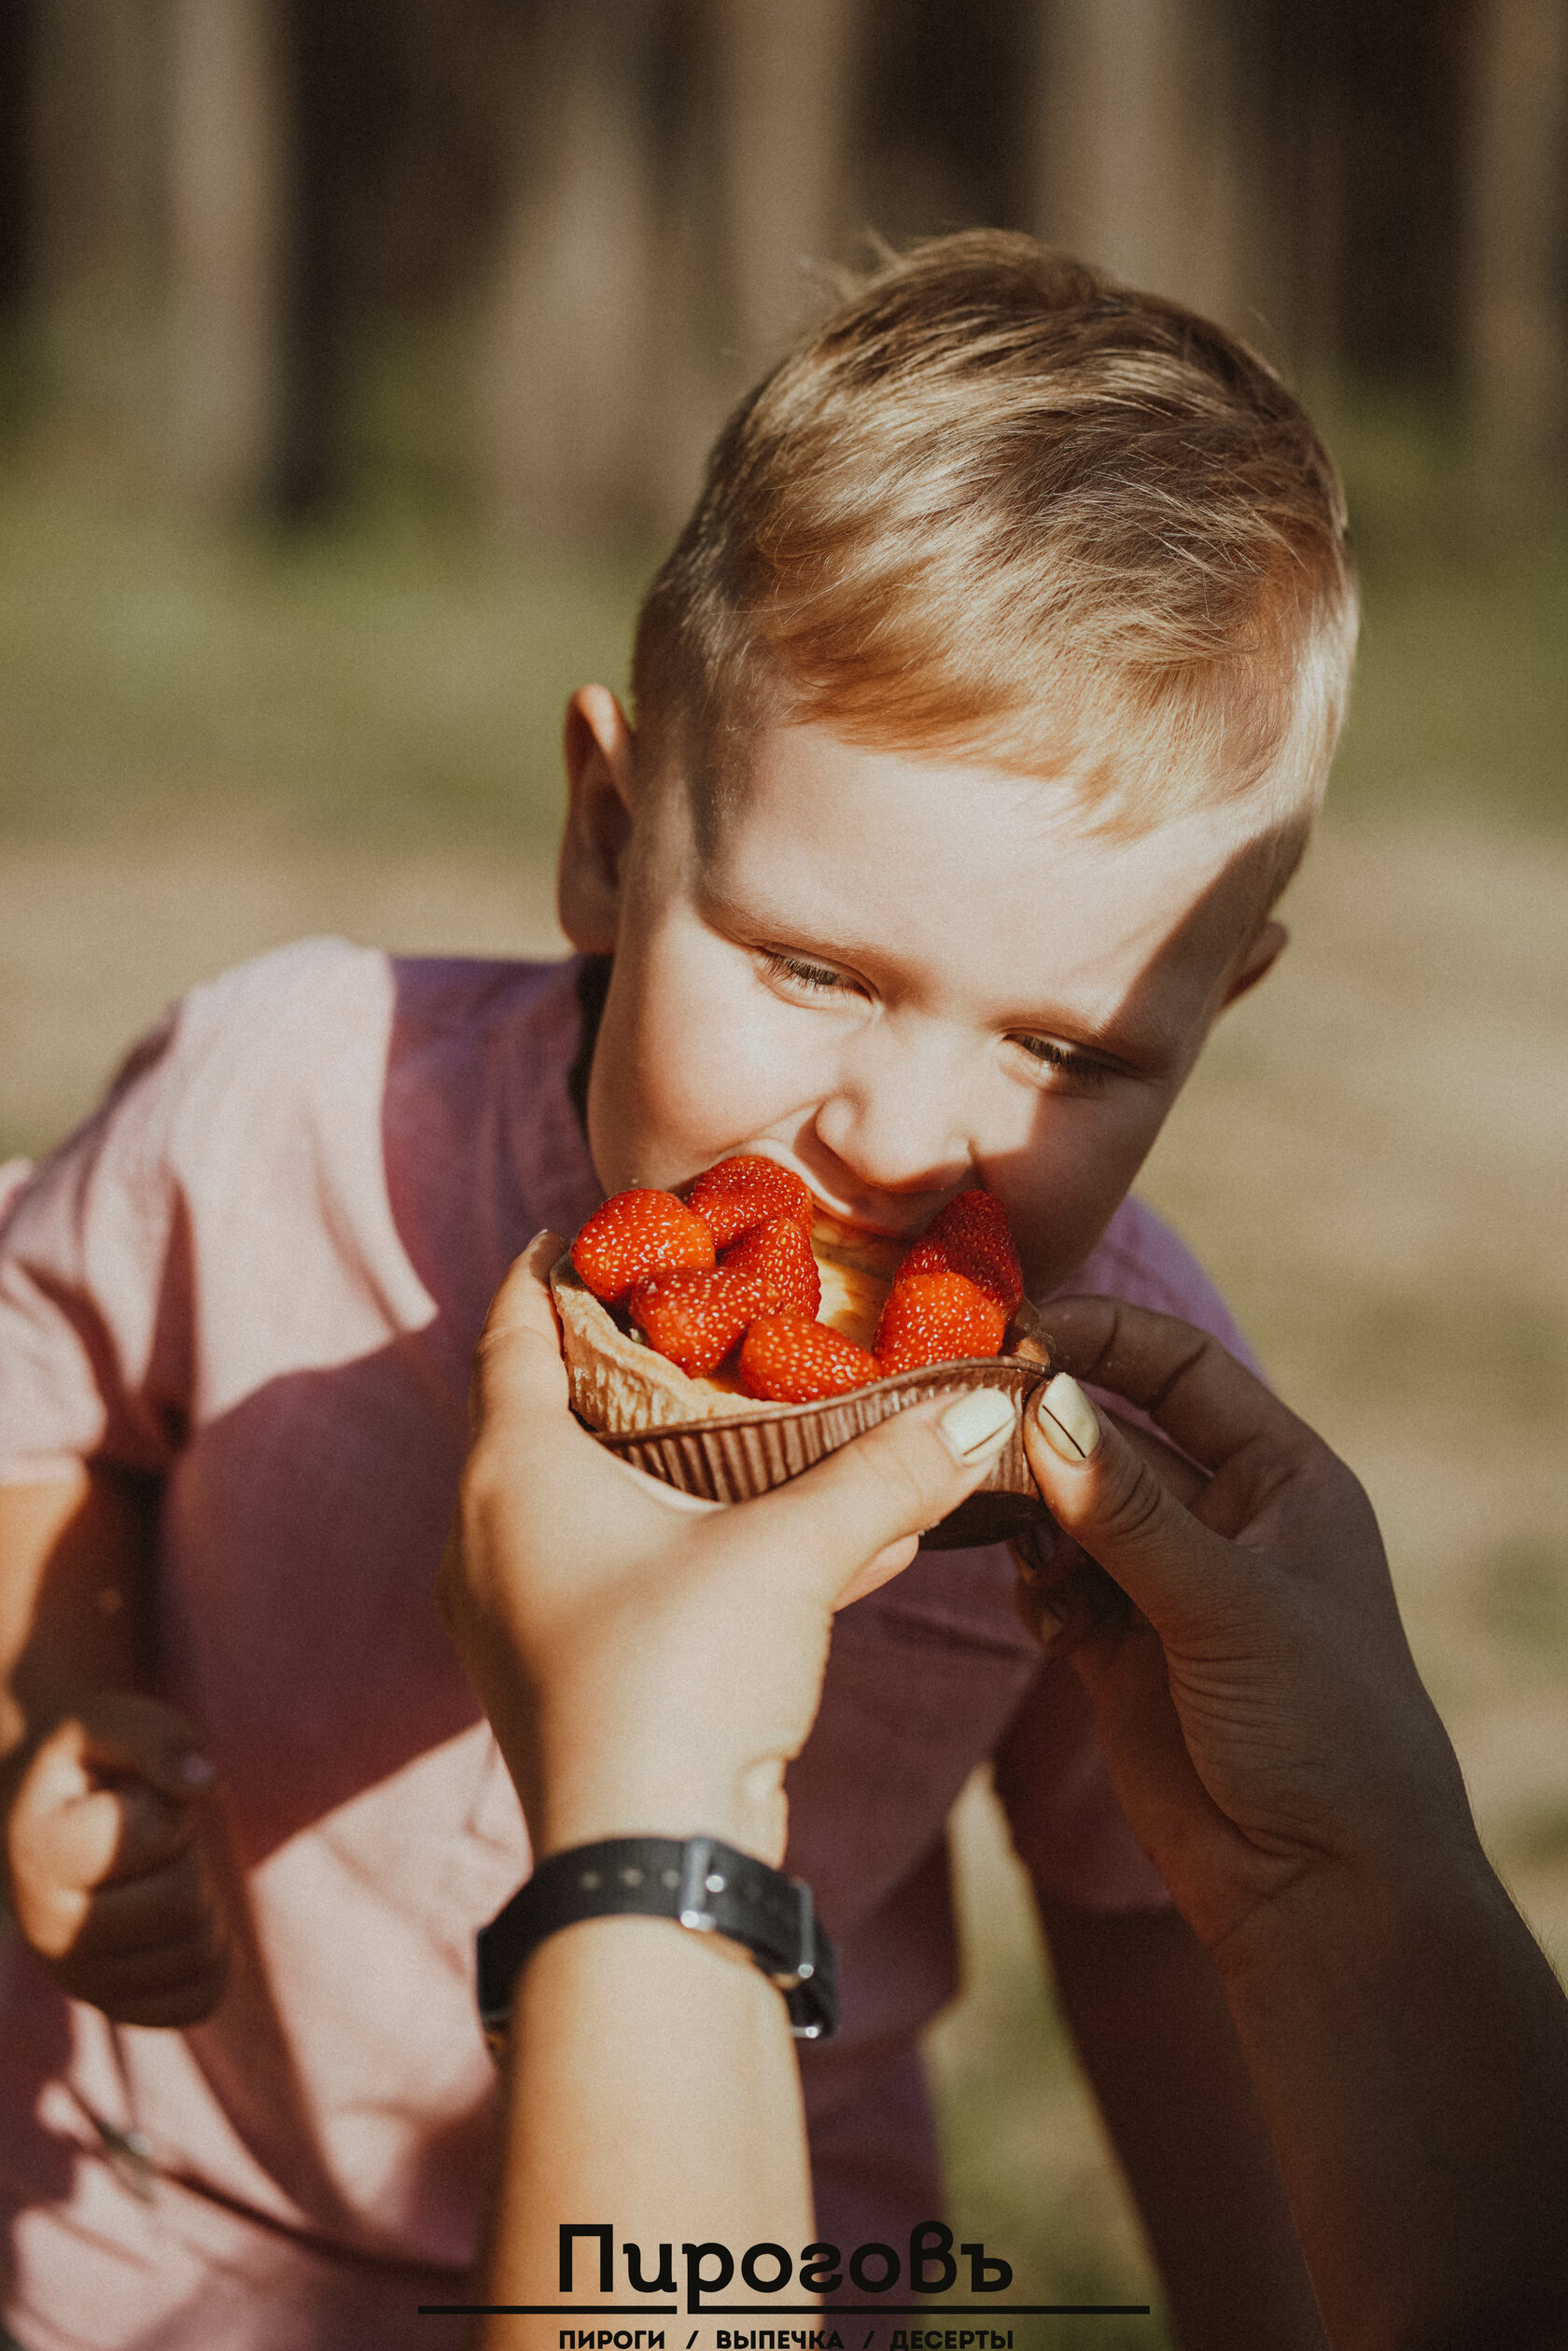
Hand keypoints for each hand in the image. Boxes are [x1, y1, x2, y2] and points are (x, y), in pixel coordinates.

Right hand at [3, 1690, 230, 2025]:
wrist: (44, 1813)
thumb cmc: (87, 1760)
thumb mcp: (108, 1721)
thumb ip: (157, 1739)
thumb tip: (207, 1786)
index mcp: (37, 1856)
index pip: (157, 1835)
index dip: (167, 1804)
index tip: (128, 1798)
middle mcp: (45, 1933)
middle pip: (184, 1901)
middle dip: (186, 1855)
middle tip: (148, 1839)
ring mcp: (76, 1980)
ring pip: (200, 1950)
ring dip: (200, 1897)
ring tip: (153, 1873)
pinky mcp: (113, 2006)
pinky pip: (201, 1997)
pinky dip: (214, 1954)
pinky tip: (180, 1920)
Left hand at [439, 1233, 1018, 1866]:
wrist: (646, 1868)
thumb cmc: (681, 1678)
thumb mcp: (795, 1554)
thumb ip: (888, 1473)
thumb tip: (990, 1403)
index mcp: (512, 1472)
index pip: (511, 1330)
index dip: (549, 1271)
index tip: (589, 1226)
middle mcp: (490, 1534)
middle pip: (549, 1412)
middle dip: (626, 1362)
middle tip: (695, 1312)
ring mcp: (521, 1614)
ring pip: (594, 1501)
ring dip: (670, 1459)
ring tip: (755, 1416)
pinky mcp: (565, 1677)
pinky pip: (629, 1574)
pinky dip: (694, 1542)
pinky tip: (805, 1542)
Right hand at [1017, 1297, 1478, 1964]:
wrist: (1322, 1890)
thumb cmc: (1321, 1726)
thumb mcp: (1229, 1602)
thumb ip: (1128, 1510)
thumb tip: (1046, 1406)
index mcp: (1283, 1478)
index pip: (1182, 1369)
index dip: (1105, 1338)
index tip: (1019, 1327)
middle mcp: (1223, 1519)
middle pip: (1112, 1433)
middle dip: (1046, 1421)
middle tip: (964, 1408)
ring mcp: (1164, 1585)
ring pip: (1068, 1509)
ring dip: (1025, 1504)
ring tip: (978, 1503)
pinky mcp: (1115, 1652)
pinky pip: (1051, 1586)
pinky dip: (1033, 1585)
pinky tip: (1042, 1608)